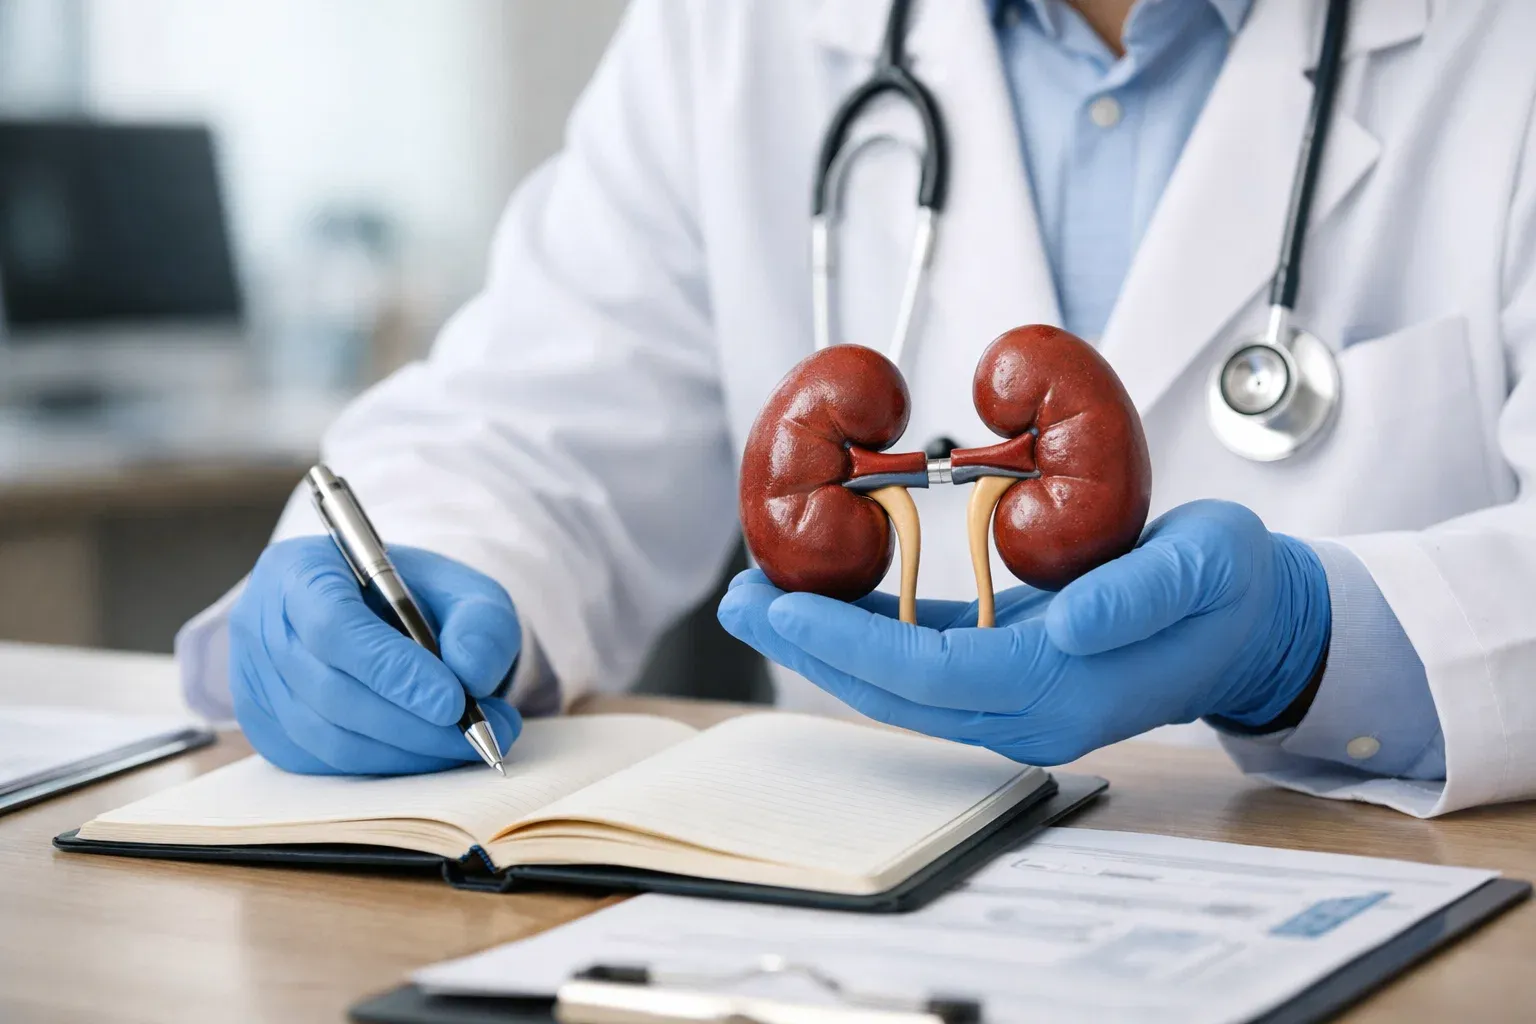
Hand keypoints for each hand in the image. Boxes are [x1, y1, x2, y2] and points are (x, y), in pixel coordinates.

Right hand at [230, 537, 522, 774]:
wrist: (378, 617)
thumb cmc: (416, 597)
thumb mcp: (462, 588)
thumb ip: (479, 622)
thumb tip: (473, 675)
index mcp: (298, 569)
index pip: (334, 626)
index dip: (393, 670)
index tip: (453, 702)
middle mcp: (262, 626)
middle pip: (331, 691)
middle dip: (414, 723)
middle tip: (481, 732)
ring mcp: (255, 683)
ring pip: (329, 737)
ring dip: (407, 752)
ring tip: (469, 742)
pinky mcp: (267, 730)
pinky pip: (326, 764)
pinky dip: (387, 765)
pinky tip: (430, 752)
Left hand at [717, 499, 1329, 764]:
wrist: (1249, 624)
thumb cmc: (1228, 586)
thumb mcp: (1208, 563)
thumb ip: (1143, 593)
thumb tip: (1072, 623)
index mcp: (1067, 689)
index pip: (932, 677)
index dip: (849, 643)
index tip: (782, 603)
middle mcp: (1028, 714)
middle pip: (892, 692)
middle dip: (808, 648)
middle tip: (738, 597)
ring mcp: (1014, 707)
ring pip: (895, 688)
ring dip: (822, 648)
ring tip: (758, 600)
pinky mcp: (1007, 681)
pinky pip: (919, 669)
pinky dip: (863, 640)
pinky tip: (823, 607)